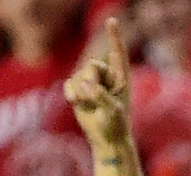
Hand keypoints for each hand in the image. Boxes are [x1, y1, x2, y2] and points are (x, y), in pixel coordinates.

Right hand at [65, 17, 134, 155]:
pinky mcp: (79, 92)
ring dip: (80, 91)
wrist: (107, 140)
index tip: (112, 21)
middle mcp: (107, 77)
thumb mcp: (113, 111)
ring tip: (87, 105)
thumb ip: (101, 96)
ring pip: (79, 75)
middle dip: (90, 80)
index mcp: (121, 77)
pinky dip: (70, 92)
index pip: (118, 53)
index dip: (114, 36)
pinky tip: (74, 102)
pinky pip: (69, 83)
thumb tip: (85, 86)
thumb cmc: (116, 125)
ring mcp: (92, 83)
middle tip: (93, 97)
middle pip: (92, 65)